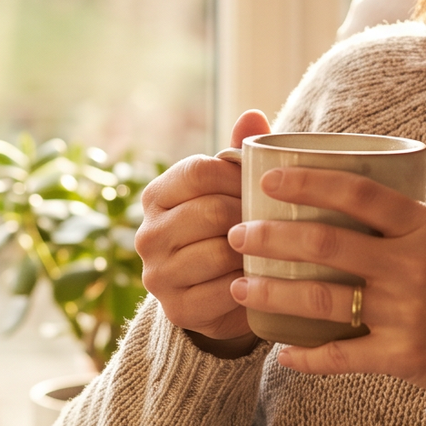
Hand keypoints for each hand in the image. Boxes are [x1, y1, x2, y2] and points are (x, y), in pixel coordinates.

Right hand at [134, 110, 274, 352]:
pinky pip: (224, 291)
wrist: (220, 298)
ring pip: (218, 252)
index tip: (264, 186)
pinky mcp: (176, 310)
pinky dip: (251, 285)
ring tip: (276, 249)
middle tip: (278, 221)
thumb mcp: (230, 191)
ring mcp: (157, 275)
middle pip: (211, 211)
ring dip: (254, 251)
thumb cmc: (228, 230)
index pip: (198, 171)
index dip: (238, 176)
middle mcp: (147, 234)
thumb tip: (253, 115)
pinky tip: (265, 280)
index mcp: (156, 195)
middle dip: (251, 215)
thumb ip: (239, 155)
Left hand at [227, 167, 425, 395]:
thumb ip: (400, 222)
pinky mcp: (403, 355)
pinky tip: (280, 352)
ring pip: (321, 299)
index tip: (267, 181)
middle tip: (238, 235)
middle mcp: (413, 265)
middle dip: (271, 237)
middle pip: (326, 243)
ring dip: (271, 293)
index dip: (309, 182)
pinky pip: (341, 356)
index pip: (359, 193)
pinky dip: (306, 356)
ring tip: (239, 287)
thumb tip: (337, 193)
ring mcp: (407, 312)